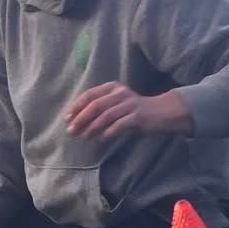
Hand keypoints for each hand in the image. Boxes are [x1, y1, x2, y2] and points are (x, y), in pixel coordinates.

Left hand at [65, 84, 192, 144]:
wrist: (161, 112)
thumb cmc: (134, 111)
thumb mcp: (116, 105)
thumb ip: (100, 109)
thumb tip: (77, 122)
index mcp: (112, 88)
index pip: (90, 95)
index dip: (77, 106)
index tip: (67, 118)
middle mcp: (120, 93)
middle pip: (95, 105)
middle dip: (81, 119)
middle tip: (71, 130)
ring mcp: (129, 104)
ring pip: (105, 116)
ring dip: (92, 128)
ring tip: (84, 137)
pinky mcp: (137, 116)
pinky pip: (119, 125)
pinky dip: (108, 133)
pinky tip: (101, 139)